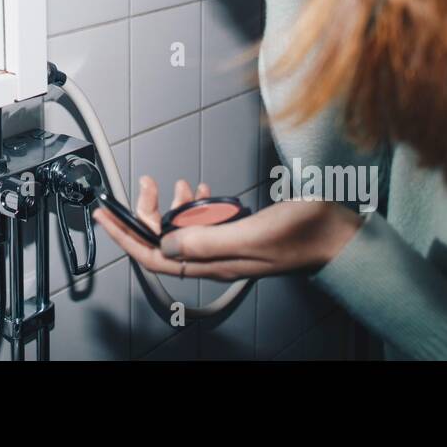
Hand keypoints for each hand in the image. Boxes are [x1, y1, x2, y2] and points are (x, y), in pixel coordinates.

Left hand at [92, 175, 363, 280]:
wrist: (343, 236)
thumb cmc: (307, 236)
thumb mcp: (251, 235)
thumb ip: (206, 240)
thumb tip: (165, 241)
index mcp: (213, 263)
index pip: (154, 256)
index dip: (124, 235)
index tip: (104, 216)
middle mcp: (217, 257)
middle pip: (165, 240)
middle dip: (147, 211)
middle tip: (144, 183)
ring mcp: (229, 245)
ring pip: (185, 229)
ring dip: (172, 206)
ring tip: (171, 184)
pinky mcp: (242, 232)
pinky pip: (207, 221)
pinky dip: (198, 204)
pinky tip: (201, 191)